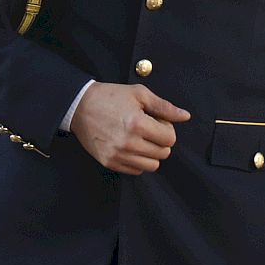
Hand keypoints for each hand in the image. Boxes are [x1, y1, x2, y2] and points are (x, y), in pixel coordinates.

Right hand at [70, 82, 190, 174]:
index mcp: (137, 124)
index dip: (167, 129)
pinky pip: (136, 170)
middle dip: (161, 141)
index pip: (170, 139)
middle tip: (149, 129)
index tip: (157, 122)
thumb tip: (185, 116)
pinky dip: (138, 161)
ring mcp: (117, 155)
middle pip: (163, 154)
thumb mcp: (139, 94)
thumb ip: (164, 107)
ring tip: (141, 139)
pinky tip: (131, 146)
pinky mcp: (109, 162)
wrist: (79, 106)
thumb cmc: (110, 97)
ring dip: (151, 153)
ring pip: (152, 166)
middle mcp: (128, 143)